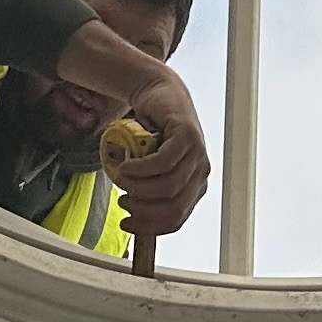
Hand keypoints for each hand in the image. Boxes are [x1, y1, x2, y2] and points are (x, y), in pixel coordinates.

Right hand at [103, 71, 211, 236]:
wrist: (159, 95)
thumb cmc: (153, 134)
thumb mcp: (152, 169)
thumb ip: (148, 191)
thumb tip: (132, 217)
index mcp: (194, 187)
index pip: (176, 219)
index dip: (149, 226)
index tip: (127, 224)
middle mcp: (200, 173)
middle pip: (173, 207)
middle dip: (143, 210)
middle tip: (123, 201)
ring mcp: (197, 154)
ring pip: (168, 186)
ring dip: (138, 188)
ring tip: (121, 179)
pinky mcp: (187, 136)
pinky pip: (164, 162)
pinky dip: (141, 169)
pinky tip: (126, 166)